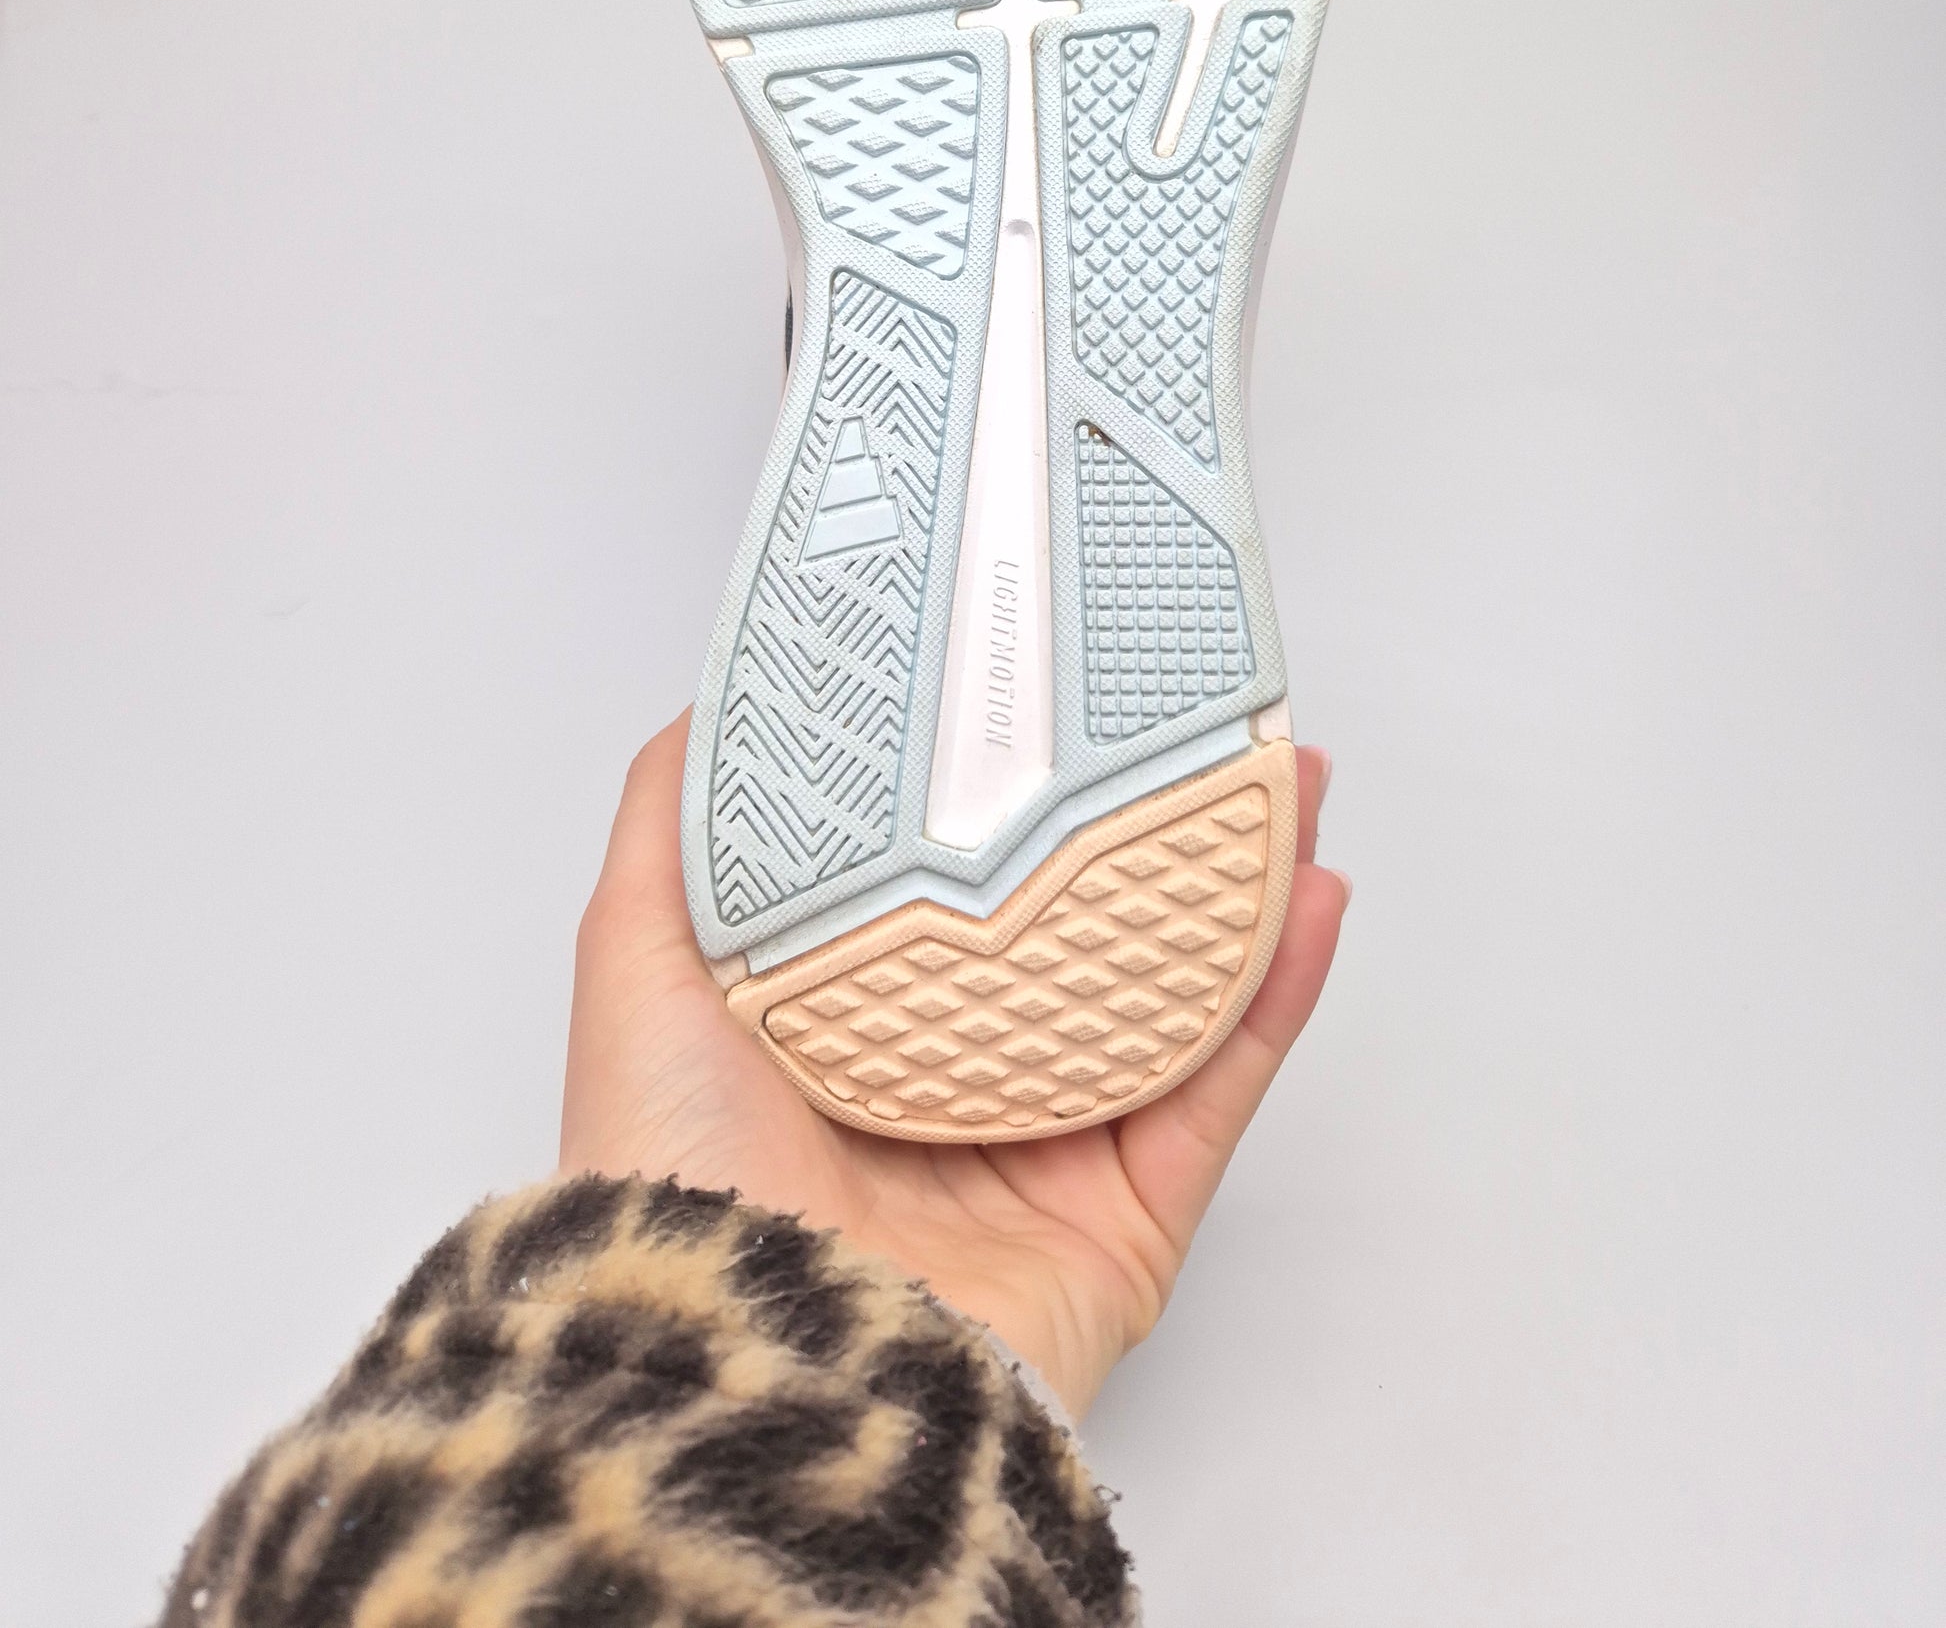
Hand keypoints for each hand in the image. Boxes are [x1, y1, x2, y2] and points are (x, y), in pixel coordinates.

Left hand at [561, 714, 1349, 1415]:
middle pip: (1081, 934)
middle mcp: (954, 1090)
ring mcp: (1048, 1160)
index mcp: (848, 1029)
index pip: (953, 888)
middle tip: (1202, 736)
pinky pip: (1216, 1093)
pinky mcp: (1125, 1225)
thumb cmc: (675, 1171)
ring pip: (1170, 998)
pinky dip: (1273, 997)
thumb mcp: (636, 966)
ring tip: (1281, 787)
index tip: (1061, 707)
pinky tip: (1304, 901)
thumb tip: (712, 714)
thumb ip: (672, 834)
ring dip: (1236, 891)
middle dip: (1148, 833)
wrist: (750, 1367)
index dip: (1012, 797)